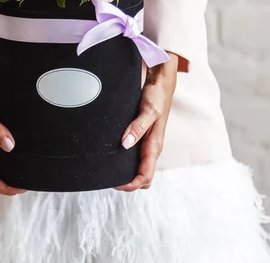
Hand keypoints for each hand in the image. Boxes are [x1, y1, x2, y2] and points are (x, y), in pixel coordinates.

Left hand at [113, 52, 178, 191]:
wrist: (161, 84)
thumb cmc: (157, 96)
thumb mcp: (148, 110)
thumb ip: (138, 127)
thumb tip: (125, 144)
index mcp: (155, 146)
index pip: (145, 177)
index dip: (131, 185)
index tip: (115, 184)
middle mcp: (152, 148)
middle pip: (143, 178)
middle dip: (128, 183)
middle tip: (109, 179)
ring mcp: (148, 144)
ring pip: (139, 169)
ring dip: (127, 174)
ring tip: (109, 171)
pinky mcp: (143, 138)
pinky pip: (136, 158)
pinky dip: (126, 162)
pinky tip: (113, 157)